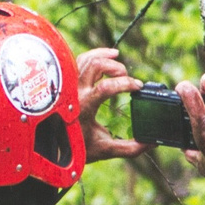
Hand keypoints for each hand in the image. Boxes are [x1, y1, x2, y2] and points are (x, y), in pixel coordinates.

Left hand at [76, 47, 146, 162]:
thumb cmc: (77, 147)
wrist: (52, 145)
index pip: (106, 86)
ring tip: (119, 63)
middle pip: (96, 65)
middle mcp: (74, 92)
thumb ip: (129, 148)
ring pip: (87, 58)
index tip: (138, 87)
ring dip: (106, 57)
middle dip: (116, 68)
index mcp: (83, 107)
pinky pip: (81, 60)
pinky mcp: (68, 81)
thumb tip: (151, 143)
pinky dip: (96, 55)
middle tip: (127, 78)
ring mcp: (69, 84)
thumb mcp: (105, 150)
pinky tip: (108, 56)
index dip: (126, 83)